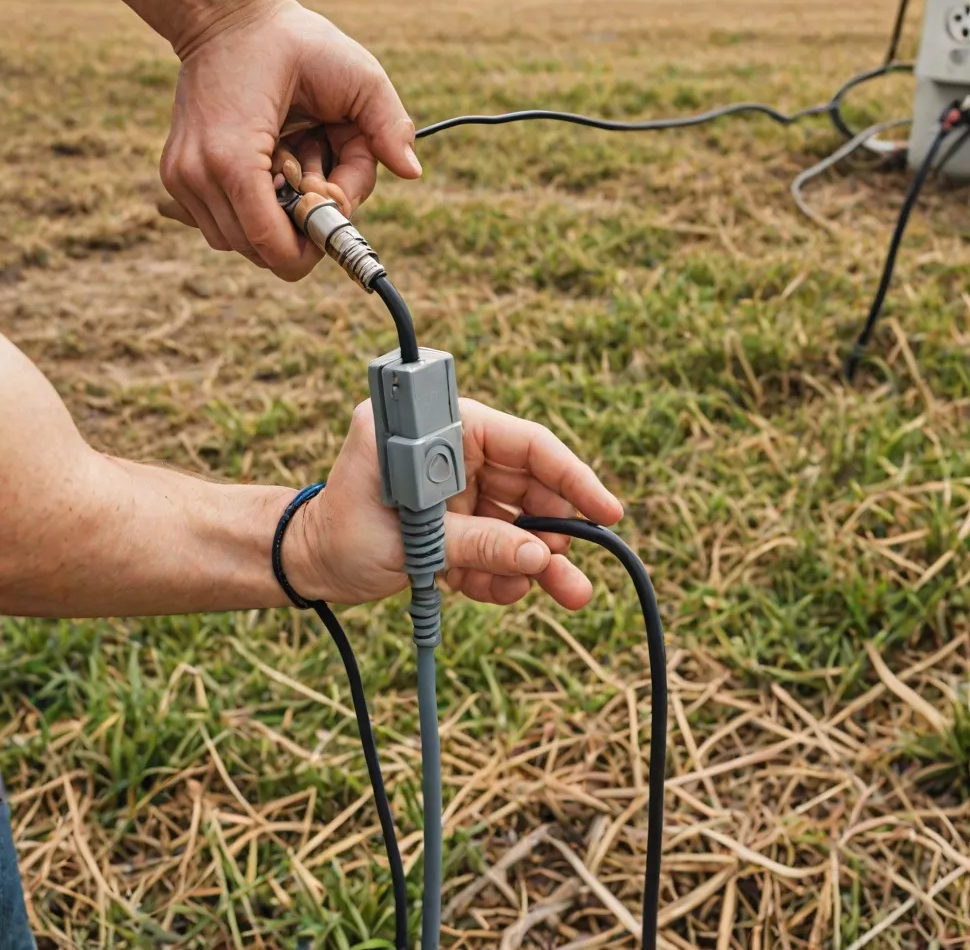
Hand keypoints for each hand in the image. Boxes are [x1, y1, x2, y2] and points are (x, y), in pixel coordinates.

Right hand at [160, 0, 420, 280]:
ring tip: (289, 159)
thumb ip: (387, 123)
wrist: (224, 16)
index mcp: (233, 157)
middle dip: (299, 224)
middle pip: (264, 252)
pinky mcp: (176, 179)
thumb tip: (411, 171)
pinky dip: (252, 208)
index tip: (331, 207)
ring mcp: (181, 180)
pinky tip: (265, 166)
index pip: (274, 247)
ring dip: (276, 216)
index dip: (312, 244)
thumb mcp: (355, 71)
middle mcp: (198, 176)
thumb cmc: (292, 42)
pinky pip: (224, 226)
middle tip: (314, 169)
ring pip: (244, 244)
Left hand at [284, 399, 623, 609]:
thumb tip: (538, 557)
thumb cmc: (340, 531)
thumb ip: (476, 545)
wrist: (309, 565)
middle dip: (555, 531)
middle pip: (530, 486)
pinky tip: (504, 591)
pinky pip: (497, 548)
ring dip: (538, 561)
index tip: (605, 509)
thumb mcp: (410, 539)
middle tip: (577, 572)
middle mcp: (457, 455)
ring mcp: (460, 491)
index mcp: (441, 431)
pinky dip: (502, 574)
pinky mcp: (459, 525)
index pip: (523, 443)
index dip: (570, 475)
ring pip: (518, 522)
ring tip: (567, 594)